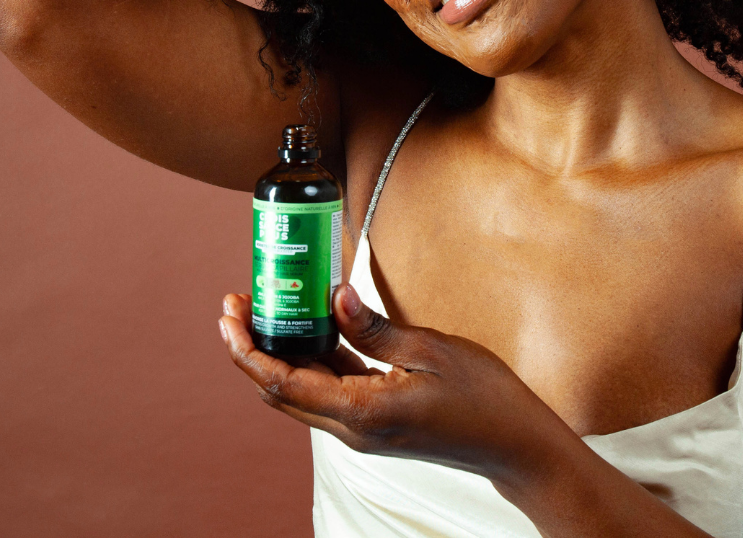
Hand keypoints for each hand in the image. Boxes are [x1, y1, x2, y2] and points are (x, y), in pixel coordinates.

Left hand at [218, 286, 563, 482]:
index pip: (283, 383)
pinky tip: (312, 328)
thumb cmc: (481, 396)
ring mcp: (362, 429)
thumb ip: (375, 329)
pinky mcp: (374, 421)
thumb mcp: (430, 350)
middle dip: (251, 349)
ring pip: (301, 393)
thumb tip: (334, 297)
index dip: (248, 350)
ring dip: (277, 354)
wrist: (513, 444)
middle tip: (237, 304)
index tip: (230, 316)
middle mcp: (352, 429)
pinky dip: (310, 361)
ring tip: (266, 309)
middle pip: (280, 391)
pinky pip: (328, 392)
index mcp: (362, 412)